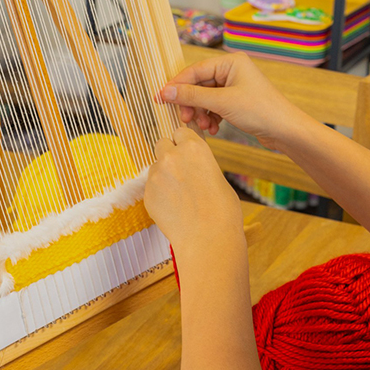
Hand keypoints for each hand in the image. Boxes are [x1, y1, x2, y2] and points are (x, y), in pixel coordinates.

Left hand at [144, 127, 242, 249]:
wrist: (208, 238)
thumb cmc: (221, 211)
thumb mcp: (218, 178)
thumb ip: (200, 166)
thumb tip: (192, 168)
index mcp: (194, 148)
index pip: (180, 131)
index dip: (183, 142)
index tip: (186, 152)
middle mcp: (172, 156)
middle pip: (161, 144)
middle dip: (169, 154)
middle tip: (180, 172)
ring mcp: (156, 175)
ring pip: (155, 167)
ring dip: (163, 176)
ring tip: (180, 198)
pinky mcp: (147, 193)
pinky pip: (151, 188)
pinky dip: (159, 195)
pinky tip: (174, 209)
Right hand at [157, 52, 293, 149]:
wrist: (285, 130)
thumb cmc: (260, 110)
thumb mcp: (222, 102)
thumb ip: (192, 96)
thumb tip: (166, 91)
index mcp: (230, 62)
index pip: (195, 70)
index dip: (177, 85)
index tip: (161, 98)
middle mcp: (232, 71)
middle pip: (198, 85)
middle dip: (191, 104)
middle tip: (184, 118)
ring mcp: (234, 87)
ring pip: (205, 98)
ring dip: (200, 113)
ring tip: (204, 126)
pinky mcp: (236, 102)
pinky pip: (214, 107)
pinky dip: (211, 118)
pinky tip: (214, 129)